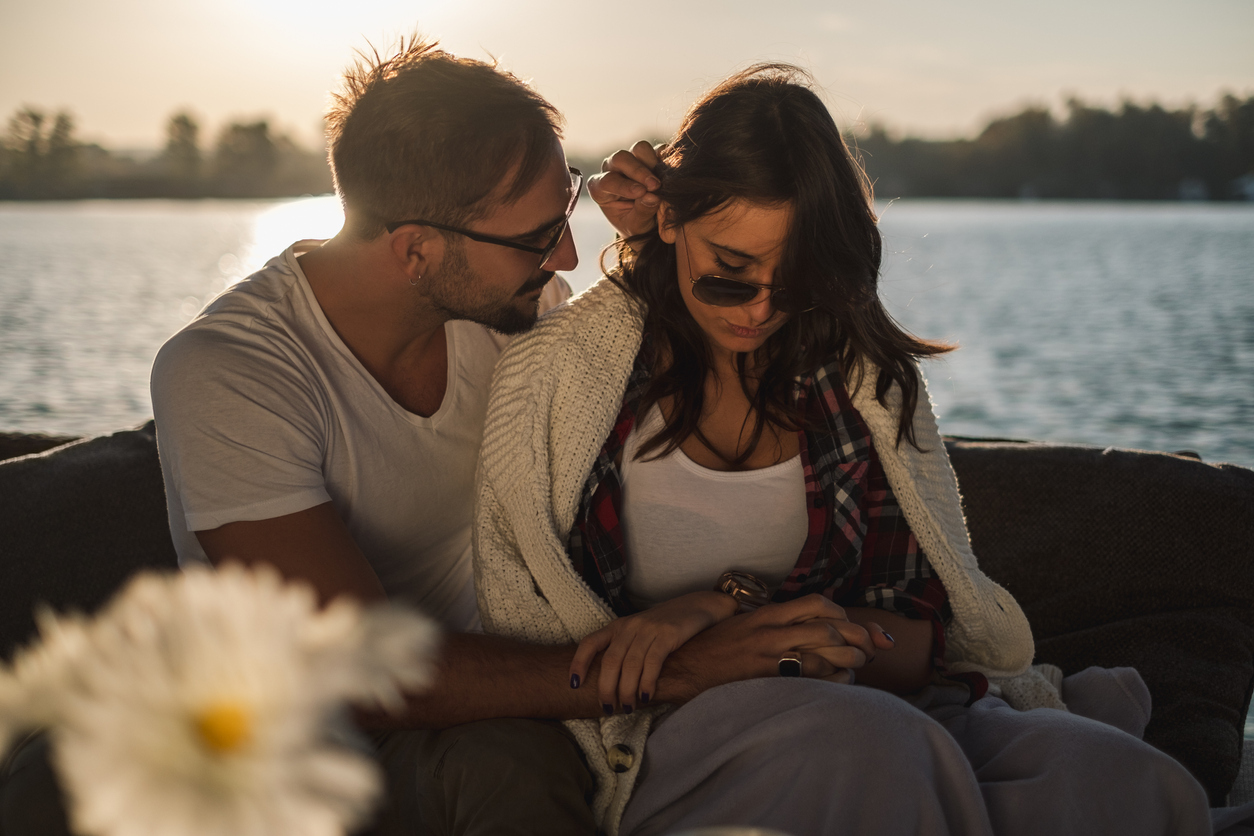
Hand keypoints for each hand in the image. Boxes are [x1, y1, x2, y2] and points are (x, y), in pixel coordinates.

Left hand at [569, 591, 735, 712]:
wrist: (697, 607)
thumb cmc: (664, 627)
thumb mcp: (637, 634)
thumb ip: (623, 652)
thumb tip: (607, 686)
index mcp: (618, 626)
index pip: (590, 643)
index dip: (578, 664)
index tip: (574, 685)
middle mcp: (630, 626)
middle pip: (610, 661)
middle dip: (606, 688)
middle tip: (608, 708)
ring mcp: (649, 629)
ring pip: (630, 665)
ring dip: (627, 690)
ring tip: (628, 707)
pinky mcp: (668, 634)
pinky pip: (652, 662)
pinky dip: (646, 682)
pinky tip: (646, 696)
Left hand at [587, 140, 662, 241]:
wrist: (649, 224)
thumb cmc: (635, 227)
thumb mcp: (636, 227)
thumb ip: (641, 213)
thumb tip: (652, 197)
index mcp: (600, 188)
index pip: (607, 181)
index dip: (624, 185)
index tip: (641, 192)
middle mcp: (612, 170)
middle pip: (621, 158)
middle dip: (639, 171)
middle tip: (656, 186)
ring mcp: (631, 160)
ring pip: (639, 149)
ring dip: (652, 163)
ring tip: (661, 182)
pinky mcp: (650, 156)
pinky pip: (658, 149)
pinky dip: (666, 159)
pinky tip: (671, 174)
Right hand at [655, 594, 894, 702]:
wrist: (682, 668)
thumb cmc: (711, 647)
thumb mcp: (740, 624)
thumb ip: (769, 621)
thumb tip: (798, 621)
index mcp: (766, 614)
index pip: (816, 604)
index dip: (842, 614)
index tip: (853, 626)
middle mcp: (771, 631)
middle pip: (830, 628)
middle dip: (858, 639)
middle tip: (868, 649)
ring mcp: (770, 655)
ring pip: (826, 653)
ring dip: (850, 661)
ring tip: (856, 667)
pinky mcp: (768, 679)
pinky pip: (812, 678)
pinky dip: (833, 681)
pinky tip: (837, 684)